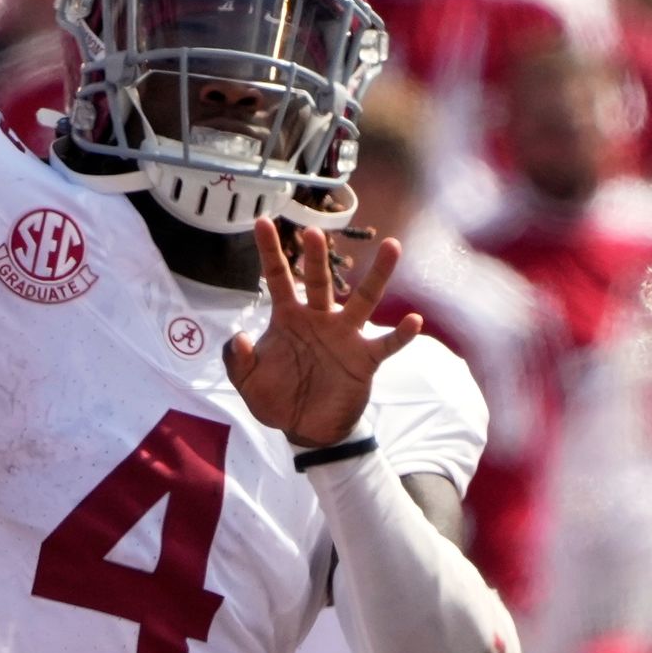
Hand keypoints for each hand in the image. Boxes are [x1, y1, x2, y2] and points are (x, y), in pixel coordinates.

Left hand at [226, 221, 420, 447]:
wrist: (306, 429)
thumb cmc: (277, 400)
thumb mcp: (248, 383)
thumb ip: (238, 360)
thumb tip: (239, 336)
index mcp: (288, 318)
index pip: (278, 277)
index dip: (269, 251)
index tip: (262, 222)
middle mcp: (319, 319)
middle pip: (319, 281)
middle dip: (317, 257)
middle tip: (313, 232)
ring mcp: (345, 336)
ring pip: (364, 299)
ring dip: (377, 275)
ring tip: (391, 245)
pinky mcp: (364, 359)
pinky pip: (386, 344)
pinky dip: (401, 334)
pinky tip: (414, 320)